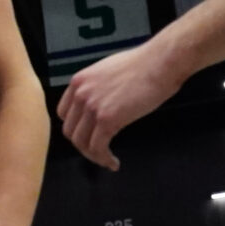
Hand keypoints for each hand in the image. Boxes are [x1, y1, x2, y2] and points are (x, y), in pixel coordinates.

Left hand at [58, 40, 187, 170]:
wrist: (161, 63)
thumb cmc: (144, 65)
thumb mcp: (108, 71)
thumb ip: (96, 88)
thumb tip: (99, 103)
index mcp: (79, 81)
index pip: (63, 113)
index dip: (75, 128)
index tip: (86, 135)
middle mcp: (80, 94)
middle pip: (70, 131)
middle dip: (83, 144)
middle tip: (97, 151)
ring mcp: (92, 107)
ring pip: (81, 143)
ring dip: (93, 155)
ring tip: (105, 159)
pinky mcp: (107, 119)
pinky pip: (98, 148)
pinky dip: (104, 159)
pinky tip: (114, 163)